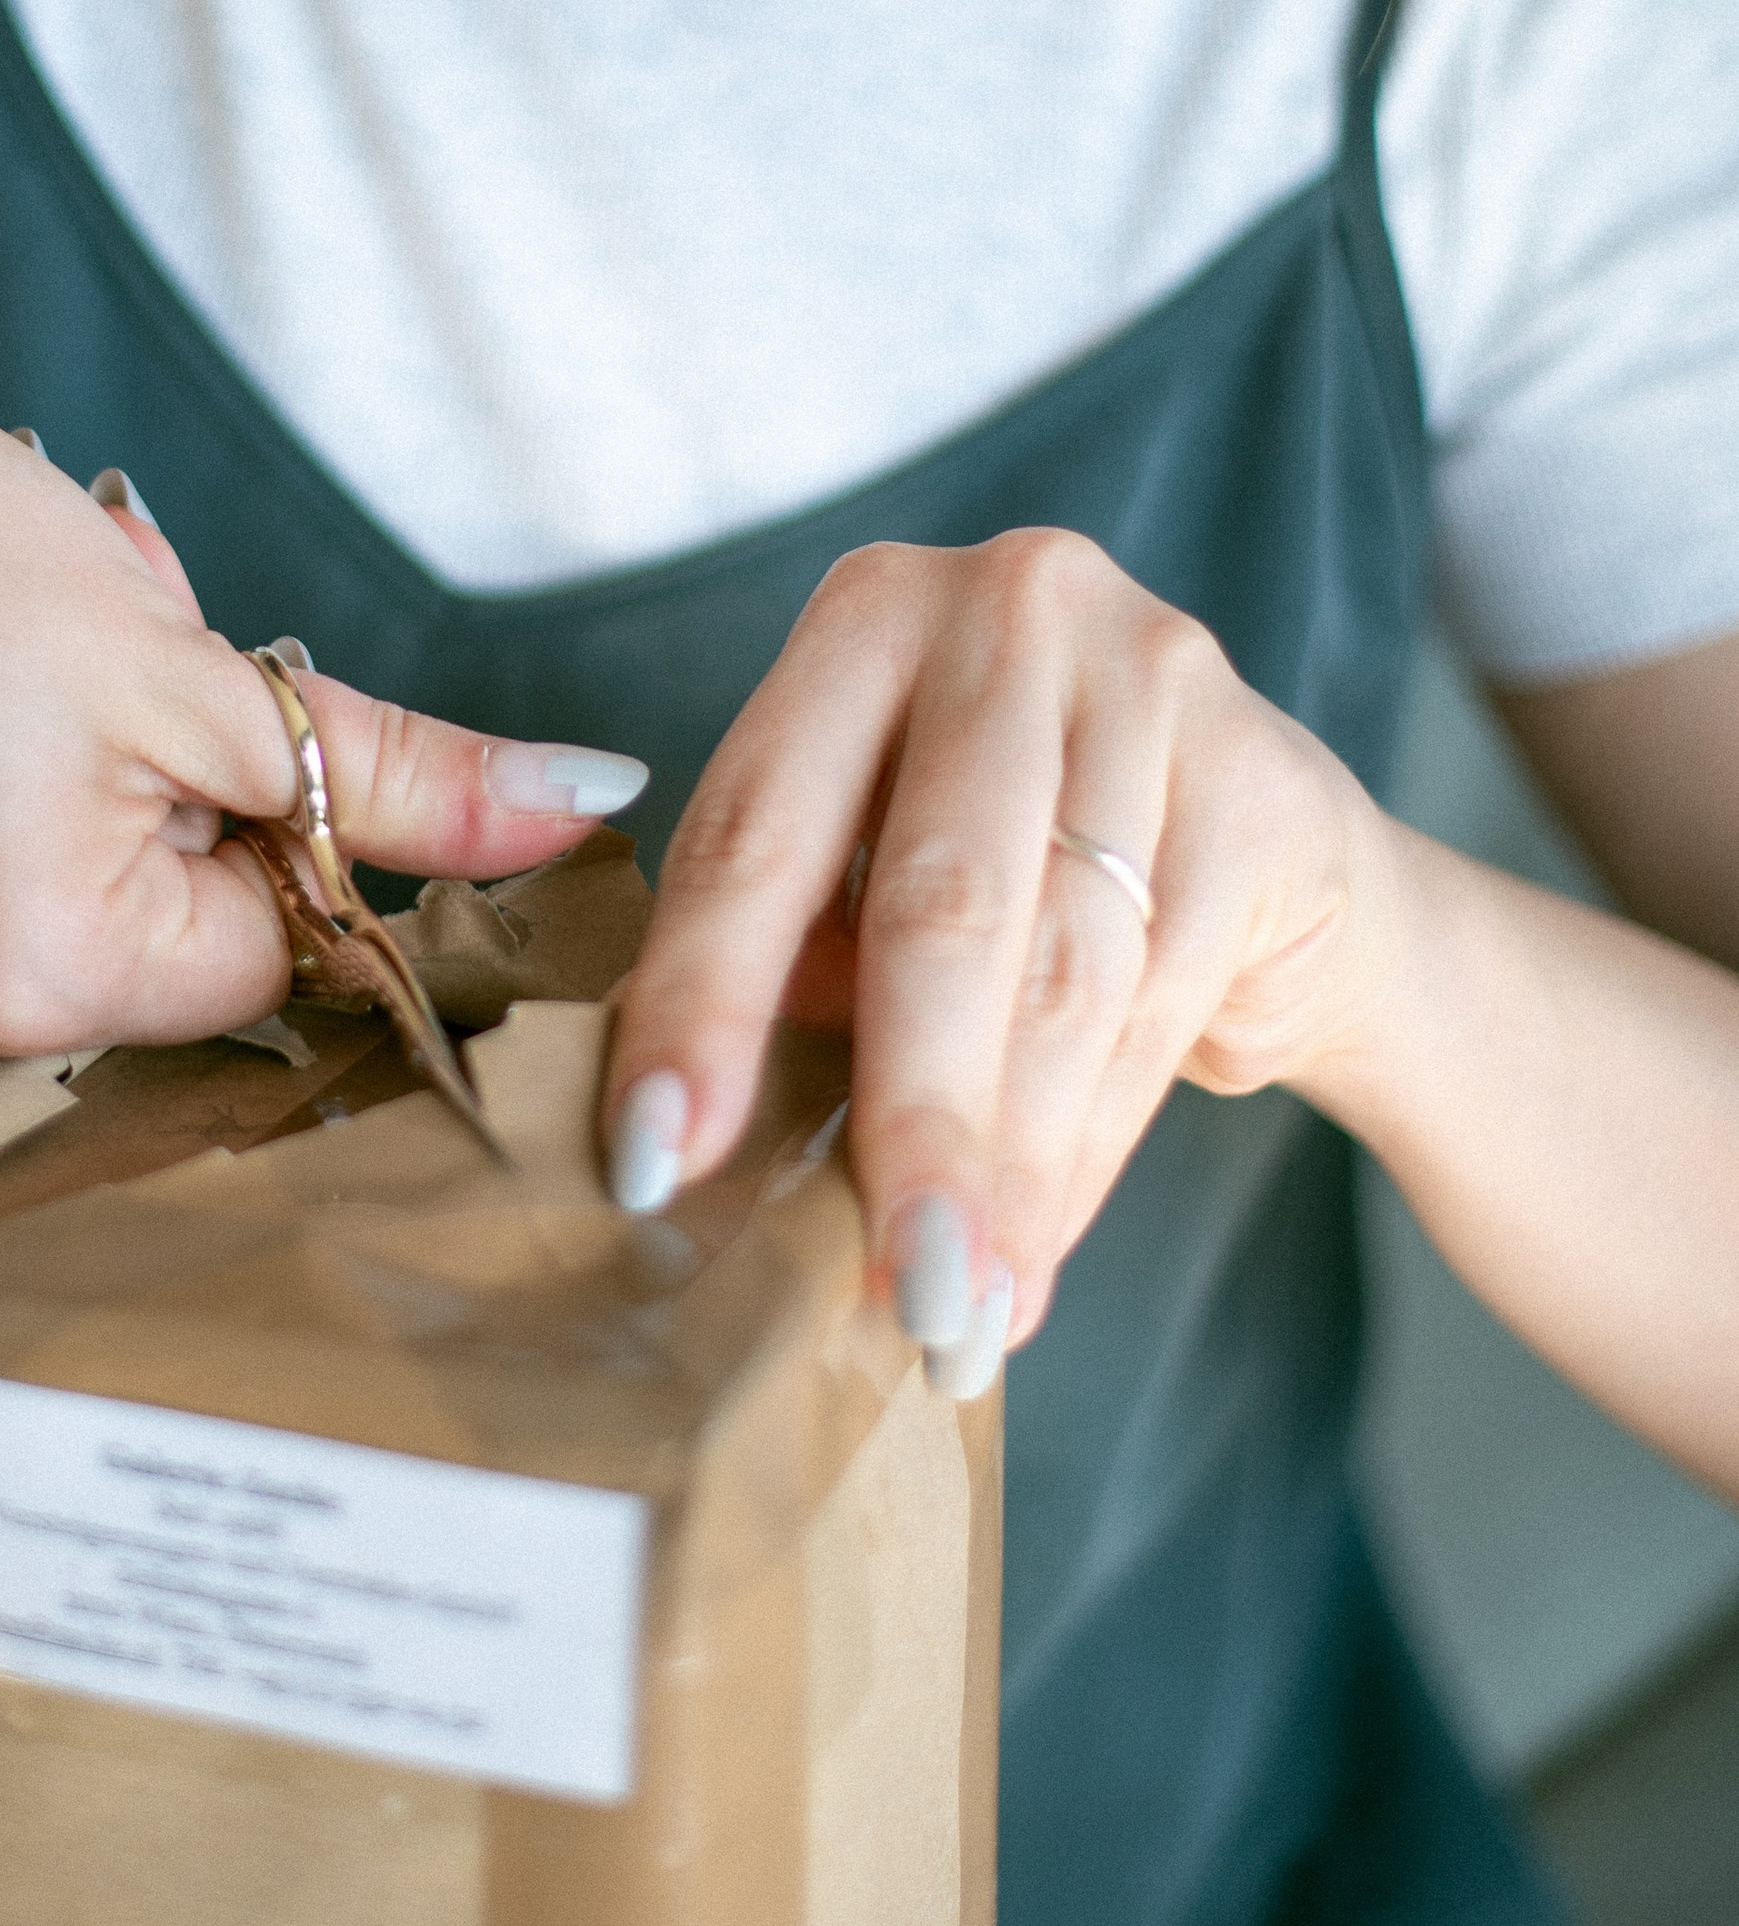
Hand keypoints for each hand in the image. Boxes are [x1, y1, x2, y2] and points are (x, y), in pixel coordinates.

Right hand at [0, 333, 645, 1083]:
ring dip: (73, 827)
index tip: (201, 711)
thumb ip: (396, 769)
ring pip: (59, 943)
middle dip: (169, 827)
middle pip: (164, 968)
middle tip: (79, 685)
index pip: (270, 961)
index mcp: (38, 979)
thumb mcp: (189, 655)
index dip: (270, 827)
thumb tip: (589, 813)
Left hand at [602, 528, 1392, 1386]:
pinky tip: (1038, 1248)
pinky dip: (1088, 1151)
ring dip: (1004, 1169)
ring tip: (956, 1311)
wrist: (1272, 860)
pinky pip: (1160, 1004)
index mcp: (865, 620)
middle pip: (936, 905)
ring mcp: (1154, 680)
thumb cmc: (1019, 869)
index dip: (701, 1006)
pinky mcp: (1266, 780)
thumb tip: (695, 1164)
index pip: (754, 830)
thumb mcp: (877, 878)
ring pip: (1062, 974)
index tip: (653, 1160)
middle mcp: (1010, 614)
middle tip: (877, 1286)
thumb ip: (801, 969)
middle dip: (902, 1118)